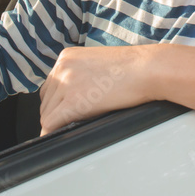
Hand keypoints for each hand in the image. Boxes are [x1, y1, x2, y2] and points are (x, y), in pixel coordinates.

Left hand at [38, 45, 156, 134]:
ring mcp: (65, 83)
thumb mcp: (99, 65)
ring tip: (77, 127)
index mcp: (67, 57)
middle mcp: (62, 67)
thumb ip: (81, 76)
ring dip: (58, 124)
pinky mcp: (73, 101)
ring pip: (47, 113)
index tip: (67, 111)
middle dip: (57, 114)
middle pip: (46, 100)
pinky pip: (50, 124)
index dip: (58, 102)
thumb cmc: (134, 69)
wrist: (148, 69)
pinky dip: (53, 134)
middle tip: (74, 122)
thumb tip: (76, 98)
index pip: (50, 85)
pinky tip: (62, 138)